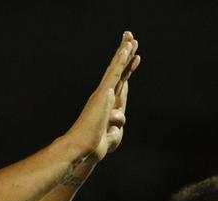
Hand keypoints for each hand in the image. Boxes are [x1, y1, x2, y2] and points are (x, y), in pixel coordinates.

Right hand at [65, 32, 141, 161]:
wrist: (83, 146)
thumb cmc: (95, 145)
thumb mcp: (113, 136)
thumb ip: (117, 125)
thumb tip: (119, 117)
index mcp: (106, 103)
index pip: (120, 83)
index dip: (127, 70)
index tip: (134, 58)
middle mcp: (104, 94)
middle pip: (118, 70)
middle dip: (125, 54)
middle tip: (131, 38)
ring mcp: (104, 92)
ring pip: (117, 67)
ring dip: (125, 52)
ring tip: (132, 38)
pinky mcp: (104, 93)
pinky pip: (115, 72)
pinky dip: (121, 60)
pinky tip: (127, 49)